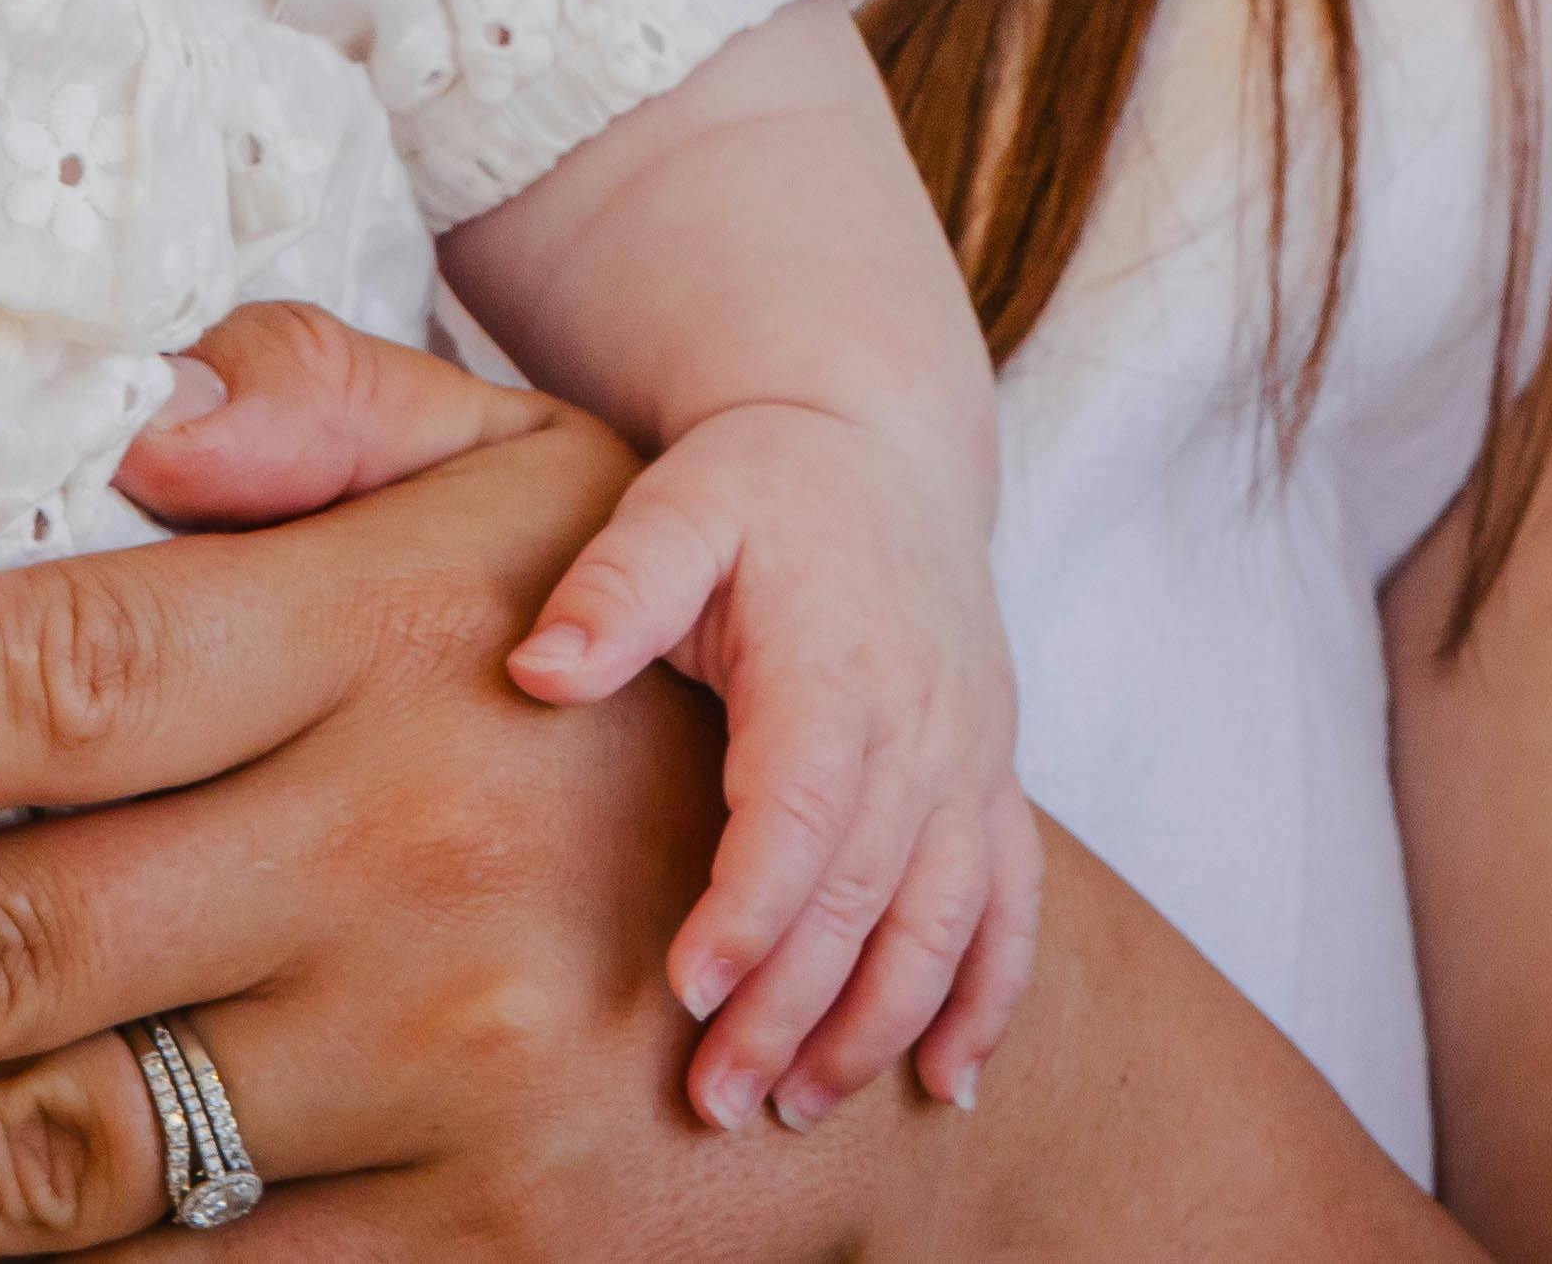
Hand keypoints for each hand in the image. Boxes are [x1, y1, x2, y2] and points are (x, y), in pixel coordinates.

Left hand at [0, 320, 994, 1261]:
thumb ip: (342, 422)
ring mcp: (443, 1073)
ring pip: (47, 1157)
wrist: (871, 992)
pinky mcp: (469, 1253)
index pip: (66, 667)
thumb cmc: (641, 699)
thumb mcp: (548, 497)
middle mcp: (414, 852)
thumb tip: (150, 390)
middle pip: (3, 938)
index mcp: (403, 642)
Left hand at [511, 398, 1037, 1131]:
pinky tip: (946, 1081)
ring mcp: (969, 756)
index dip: (754, 905)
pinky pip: (1012, 900)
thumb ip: (617, 582)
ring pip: (946, 914)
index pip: (804, 804)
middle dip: (797, 1005)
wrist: (882, 445)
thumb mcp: (680, 500)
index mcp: (836, 658)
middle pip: (868, 888)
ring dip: (882, 1021)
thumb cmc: (762, 485)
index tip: (688, 989)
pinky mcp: (992, 779)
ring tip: (799, 1105)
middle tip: (718, 1101)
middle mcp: (921, 719)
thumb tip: (539, 667)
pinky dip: (988, 995)